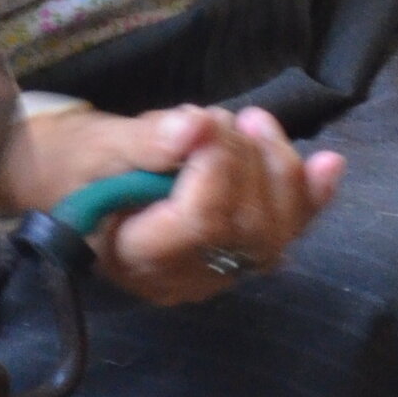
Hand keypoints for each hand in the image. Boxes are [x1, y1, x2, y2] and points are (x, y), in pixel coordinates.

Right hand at [0, 101, 343, 308]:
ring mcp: (214, 273)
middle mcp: (182, 278)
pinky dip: (309, 196)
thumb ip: (146, 141)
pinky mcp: (235, 256)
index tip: (202, 121)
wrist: (69, 185)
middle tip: (219, 118)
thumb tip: (197, 128)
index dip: (217, 165)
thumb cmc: (71, 164)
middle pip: (246, 230)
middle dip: (247, 161)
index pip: (201, 223)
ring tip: (253, 123)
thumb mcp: (94, 144)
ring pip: (275, 235)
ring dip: (279, 171)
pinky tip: (328, 164)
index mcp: (135, 255)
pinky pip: (285, 235)